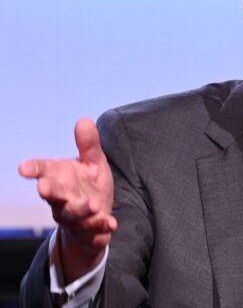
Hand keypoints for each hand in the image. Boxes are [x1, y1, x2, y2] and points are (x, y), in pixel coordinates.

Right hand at [19, 118, 116, 281]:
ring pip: (73, 215)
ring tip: (93, 204)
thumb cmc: (88, 185)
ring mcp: (74, 216)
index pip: (43, 171)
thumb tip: (84, 120)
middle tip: (43, 188)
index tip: (23, 168)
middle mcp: (62, 198)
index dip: (33, 169)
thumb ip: (88, 145)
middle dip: (49, 191)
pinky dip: (102, 227)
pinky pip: (94, 231)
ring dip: (81, 210)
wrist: (97, 218)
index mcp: (60, 177)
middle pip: (53, 195)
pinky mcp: (89, 230)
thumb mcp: (93, 163)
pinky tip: (111, 223)